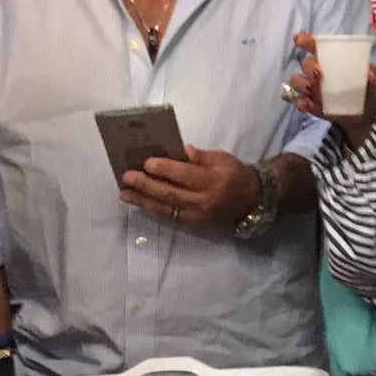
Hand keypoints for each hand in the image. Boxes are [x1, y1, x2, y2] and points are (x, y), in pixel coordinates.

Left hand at [120, 146, 260, 226]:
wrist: (251, 200)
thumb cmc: (235, 174)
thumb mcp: (222, 158)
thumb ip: (200, 156)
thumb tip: (179, 151)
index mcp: (214, 181)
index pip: (185, 175)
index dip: (165, 169)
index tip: (146, 162)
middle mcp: (204, 201)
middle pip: (170, 193)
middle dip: (146, 185)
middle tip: (127, 177)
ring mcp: (197, 216)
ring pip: (165, 208)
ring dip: (142, 200)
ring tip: (124, 193)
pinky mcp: (193, 224)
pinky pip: (169, 216)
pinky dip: (152, 208)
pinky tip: (139, 201)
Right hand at [287, 32, 375, 148]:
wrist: (366, 114)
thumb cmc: (366, 88)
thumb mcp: (373, 80)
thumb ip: (372, 75)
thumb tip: (369, 73)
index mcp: (331, 59)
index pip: (315, 46)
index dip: (306, 41)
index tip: (300, 40)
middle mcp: (317, 71)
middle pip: (305, 64)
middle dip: (309, 66)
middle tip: (319, 72)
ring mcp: (311, 88)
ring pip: (297, 81)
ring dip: (301, 83)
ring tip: (312, 88)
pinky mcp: (310, 104)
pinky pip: (298, 102)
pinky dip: (301, 103)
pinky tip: (309, 105)